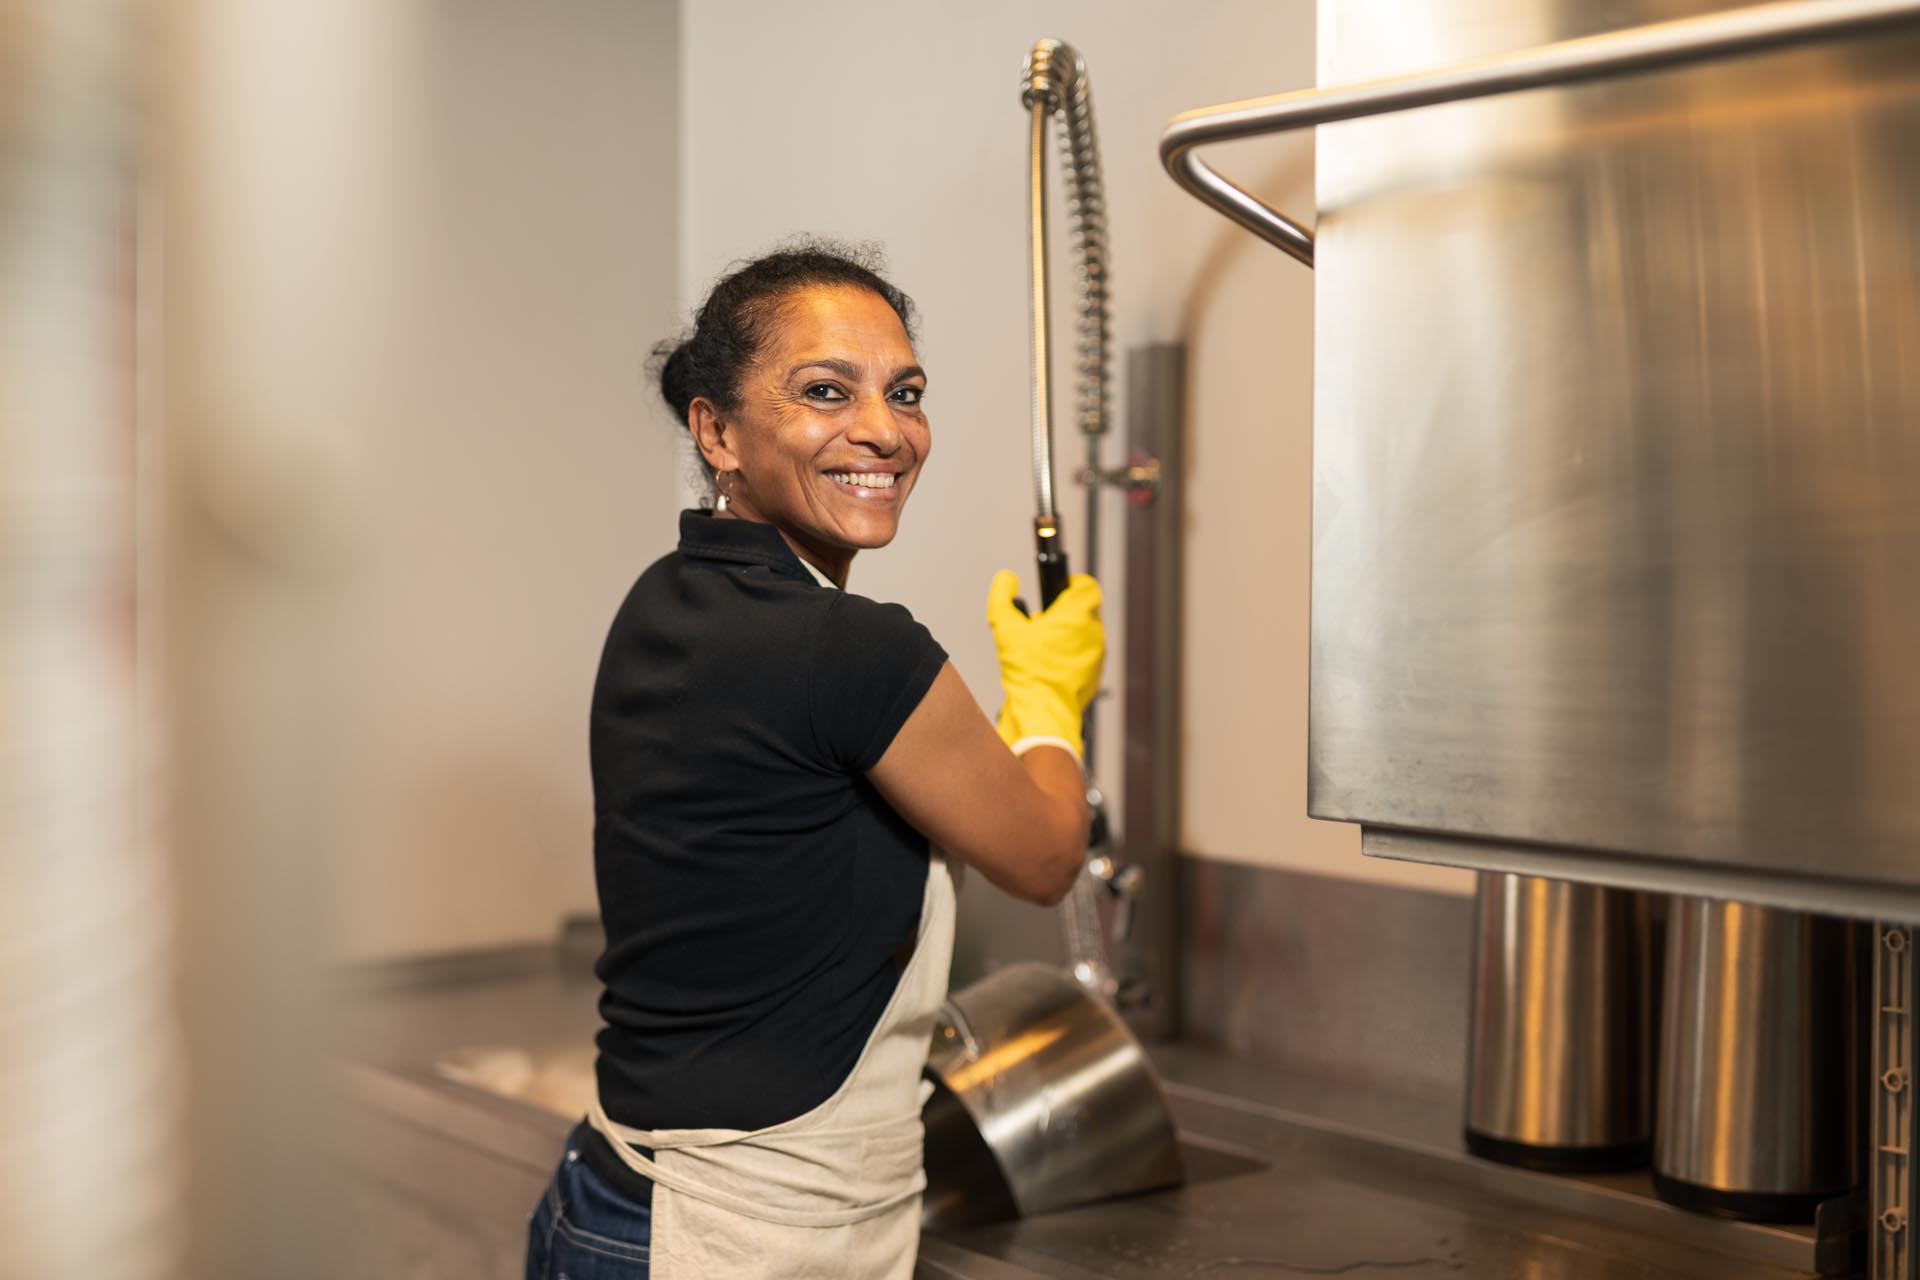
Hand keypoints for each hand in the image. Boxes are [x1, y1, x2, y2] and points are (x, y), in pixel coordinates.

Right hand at [985, 571, 1103, 759]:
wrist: (1043, 712)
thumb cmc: (1029, 673)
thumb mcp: (1005, 628)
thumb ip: (1002, 597)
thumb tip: (1006, 579)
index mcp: (1077, 616)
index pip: (1087, 586)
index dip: (1073, 583)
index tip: (1059, 589)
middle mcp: (1094, 633)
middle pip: (1085, 609)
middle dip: (1065, 612)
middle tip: (1043, 623)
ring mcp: (1097, 655)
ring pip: (1087, 633)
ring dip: (1069, 634)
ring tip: (1044, 646)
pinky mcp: (1095, 674)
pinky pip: (1087, 655)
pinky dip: (1073, 654)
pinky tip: (1051, 665)